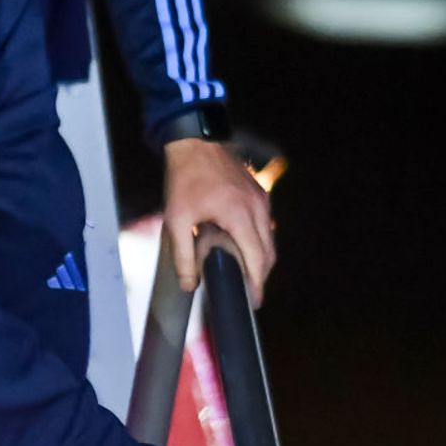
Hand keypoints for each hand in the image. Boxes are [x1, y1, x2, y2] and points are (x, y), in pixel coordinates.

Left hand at [163, 138, 274, 306]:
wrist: (194, 143)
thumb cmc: (184, 179)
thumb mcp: (177, 220)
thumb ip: (183, 255)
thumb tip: (189, 285)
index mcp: (240, 216)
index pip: (257, 259)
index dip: (257, 284)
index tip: (254, 302)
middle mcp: (257, 208)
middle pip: (268, 253)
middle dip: (260, 276)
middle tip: (249, 294)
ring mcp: (261, 199)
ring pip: (269, 239)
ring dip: (260, 259)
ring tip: (245, 275)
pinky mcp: (258, 193)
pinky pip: (264, 225)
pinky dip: (258, 241)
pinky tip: (243, 248)